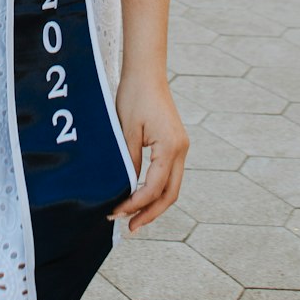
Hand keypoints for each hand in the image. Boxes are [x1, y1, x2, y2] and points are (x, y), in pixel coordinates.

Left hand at [109, 72, 187, 232]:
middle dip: (150, 213)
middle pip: (170, 194)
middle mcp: (181, 150)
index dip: (136, 204)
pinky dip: (156, 188)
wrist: (146, 72)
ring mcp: (181, 147)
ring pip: (171, 186)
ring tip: (133, 217)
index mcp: (170, 147)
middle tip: (129, 227)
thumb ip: (130, 161)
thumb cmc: (134, 95)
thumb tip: (127, 189)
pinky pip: (169, 174)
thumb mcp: (127, 130)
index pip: (155, 187)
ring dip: (154, 203)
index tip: (117, 213)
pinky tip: (140, 195)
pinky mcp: (175, 143)